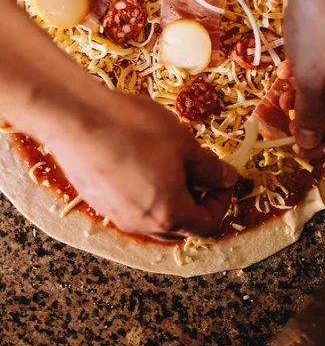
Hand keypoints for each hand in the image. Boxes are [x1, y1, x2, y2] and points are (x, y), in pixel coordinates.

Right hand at [46, 91, 237, 238]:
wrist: (78, 119)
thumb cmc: (135, 129)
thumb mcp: (184, 143)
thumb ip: (209, 167)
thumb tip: (226, 178)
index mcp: (170, 215)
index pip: (207, 224)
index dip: (221, 201)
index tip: (221, 177)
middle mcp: (142, 225)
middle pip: (180, 226)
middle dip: (196, 201)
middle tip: (198, 171)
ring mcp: (116, 215)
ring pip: (153, 217)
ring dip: (169, 197)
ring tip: (169, 162)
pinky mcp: (97, 201)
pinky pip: (130, 206)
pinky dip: (144, 192)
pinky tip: (141, 161)